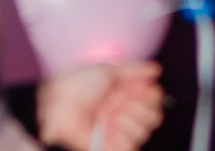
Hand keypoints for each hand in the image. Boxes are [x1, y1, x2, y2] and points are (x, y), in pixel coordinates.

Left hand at [35, 62, 163, 150]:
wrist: (58, 105)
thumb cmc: (77, 86)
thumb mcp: (107, 69)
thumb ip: (134, 70)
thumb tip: (156, 70)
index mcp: (124, 94)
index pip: (155, 99)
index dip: (149, 93)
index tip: (136, 88)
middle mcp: (124, 113)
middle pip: (154, 116)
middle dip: (137, 106)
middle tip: (118, 100)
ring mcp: (119, 131)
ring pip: (144, 130)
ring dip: (126, 119)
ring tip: (107, 113)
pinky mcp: (113, 146)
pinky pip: (132, 145)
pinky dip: (121, 134)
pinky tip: (107, 126)